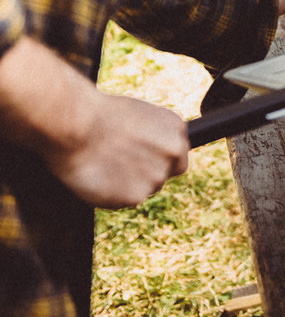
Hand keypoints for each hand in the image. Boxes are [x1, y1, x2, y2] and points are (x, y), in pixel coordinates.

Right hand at [0, 37, 188, 206]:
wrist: (76, 124)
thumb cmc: (98, 115)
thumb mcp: (137, 115)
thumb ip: (153, 136)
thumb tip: (152, 151)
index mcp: (176, 128)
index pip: (178, 156)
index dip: (158, 160)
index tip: (140, 159)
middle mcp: (173, 152)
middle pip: (164, 176)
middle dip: (146, 175)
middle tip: (119, 165)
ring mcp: (157, 175)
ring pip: (144, 190)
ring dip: (127, 185)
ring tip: (104, 165)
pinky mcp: (137, 196)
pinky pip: (124, 201)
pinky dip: (112, 195)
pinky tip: (99, 176)